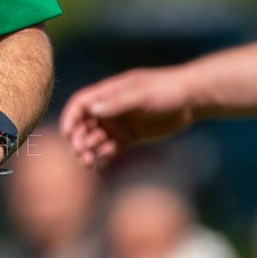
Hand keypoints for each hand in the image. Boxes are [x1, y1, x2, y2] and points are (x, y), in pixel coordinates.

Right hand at [58, 68, 196, 167]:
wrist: (190, 99)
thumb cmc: (166, 90)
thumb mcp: (142, 94)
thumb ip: (117, 103)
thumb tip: (92, 110)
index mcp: (108, 93)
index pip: (80, 104)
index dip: (70, 118)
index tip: (66, 135)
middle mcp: (110, 109)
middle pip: (84, 125)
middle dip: (78, 139)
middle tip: (81, 153)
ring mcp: (119, 124)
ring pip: (95, 139)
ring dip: (89, 151)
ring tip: (88, 163)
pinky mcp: (129, 137)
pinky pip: (110, 149)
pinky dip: (103, 158)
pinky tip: (101, 166)